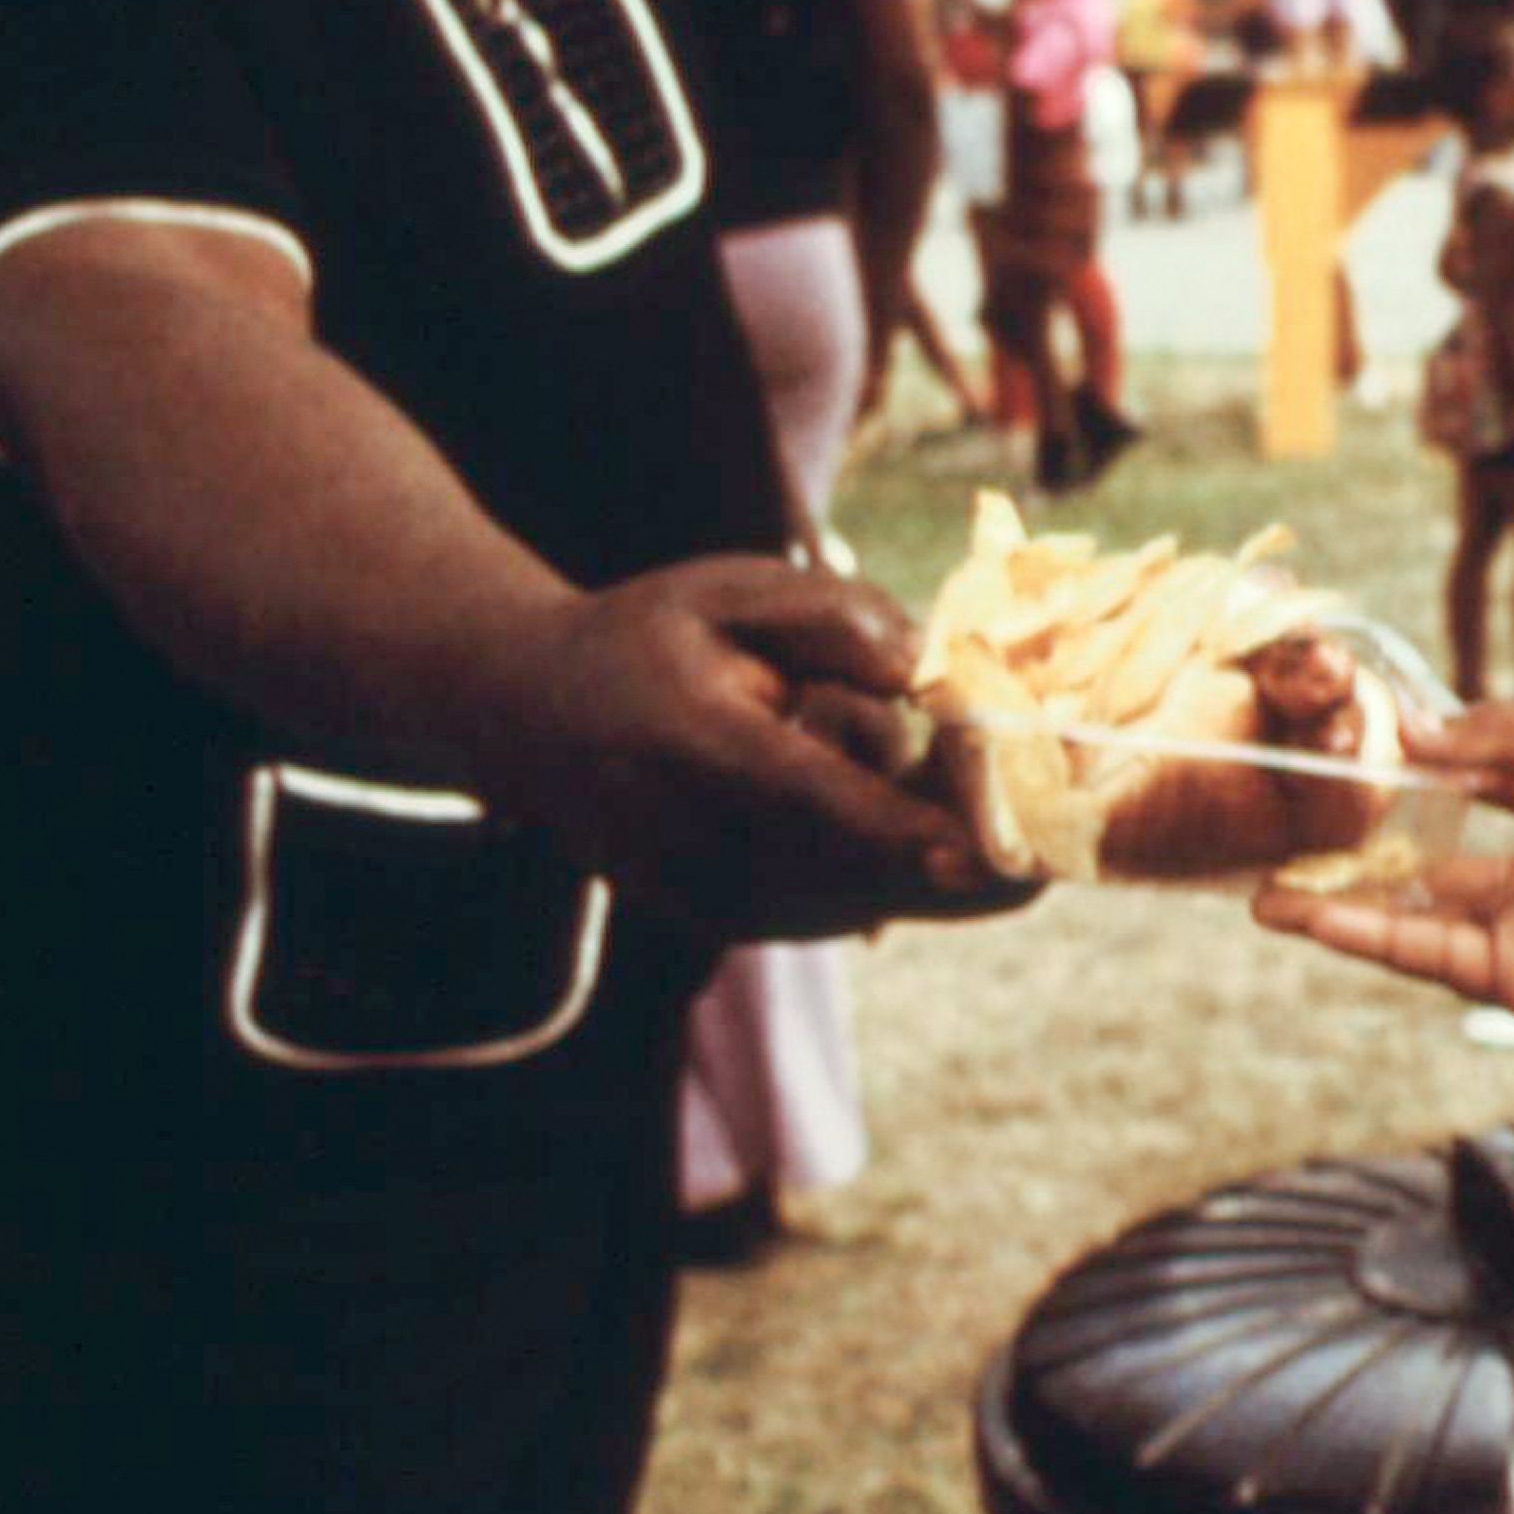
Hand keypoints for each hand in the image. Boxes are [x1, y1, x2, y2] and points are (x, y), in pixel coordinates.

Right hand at [480, 557, 1027, 941]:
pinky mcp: (738, 925)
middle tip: (985, 742)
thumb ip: (833, 614)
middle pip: (868, 861)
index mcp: (691, 745)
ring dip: (918, 827)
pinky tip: (837, 772)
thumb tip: (927, 672)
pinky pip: (858, 900)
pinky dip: (890, 850)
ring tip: (841, 734)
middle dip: (960, 819)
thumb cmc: (652, 638)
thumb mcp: (727, 588)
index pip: (810, 794)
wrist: (528, 719)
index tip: (984, 858)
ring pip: (877, 887)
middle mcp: (698, 844)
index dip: (902, 828)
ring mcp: (715, 900)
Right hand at [1258, 706, 1513, 1147]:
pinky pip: (1423, 952)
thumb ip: (1506, 738)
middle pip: (1436, 848)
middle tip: (1292, 816)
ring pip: (1415, 908)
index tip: (1350, 737)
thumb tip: (1419, 730)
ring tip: (1260, 882)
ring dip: (1340, 896)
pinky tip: (1298, 913)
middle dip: (1366, 836)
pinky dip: (1359, 933)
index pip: (1481, 776)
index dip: (1420, 759)